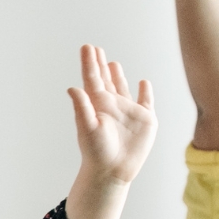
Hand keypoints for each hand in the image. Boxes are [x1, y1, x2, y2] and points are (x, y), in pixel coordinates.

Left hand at [70, 44, 158, 188]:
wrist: (112, 171)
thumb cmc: (97, 152)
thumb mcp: (88, 128)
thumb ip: (82, 107)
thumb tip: (73, 88)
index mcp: (98, 104)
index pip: (92, 78)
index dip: (90, 62)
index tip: (87, 47)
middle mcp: (112, 105)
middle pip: (105, 80)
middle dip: (100, 65)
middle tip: (95, 49)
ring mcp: (128, 112)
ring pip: (123, 88)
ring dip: (118, 76)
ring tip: (113, 63)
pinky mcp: (145, 120)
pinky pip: (146, 101)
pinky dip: (145, 91)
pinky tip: (143, 82)